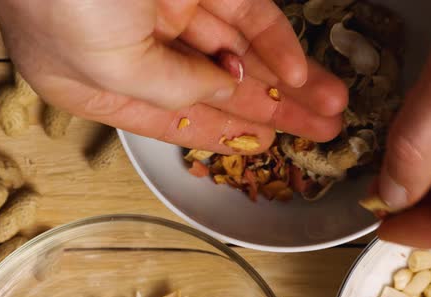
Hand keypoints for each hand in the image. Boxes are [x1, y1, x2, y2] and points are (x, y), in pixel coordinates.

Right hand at [0, 0, 346, 152]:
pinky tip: (302, 70)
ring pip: (241, 53)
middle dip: (273, 111)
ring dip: (289, 82)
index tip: (264, 148)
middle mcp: (137, 46)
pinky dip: (276, 41)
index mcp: (100, 82)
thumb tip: (221, 95)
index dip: (223, 137)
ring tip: (330, 105)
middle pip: (219, 90)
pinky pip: (248, 13)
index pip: (175, 121)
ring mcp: (169, 8)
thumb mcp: (112, 71)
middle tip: (317, 131)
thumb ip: (172, 91)